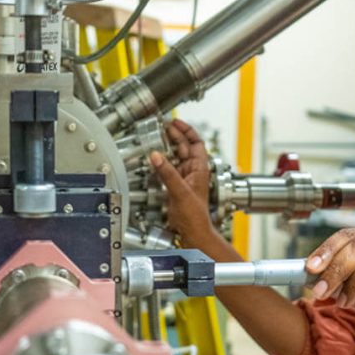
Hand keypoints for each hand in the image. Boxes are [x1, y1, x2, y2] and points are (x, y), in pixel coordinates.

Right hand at [149, 119, 215, 246]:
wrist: (193, 232)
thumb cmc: (195, 216)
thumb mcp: (180, 191)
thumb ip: (167, 173)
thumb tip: (156, 156)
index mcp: (200, 168)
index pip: (196, 142)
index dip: (186, 130)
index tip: (175, 122)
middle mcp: (193, 171)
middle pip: (183, 146)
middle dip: (174, 135)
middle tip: (161, 127)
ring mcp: (184, 178)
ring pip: (175, 156)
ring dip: (166, 147)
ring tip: (156, 137)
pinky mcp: (175, 186)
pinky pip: (167, 168)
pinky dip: (161, 161)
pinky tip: (154, 158)